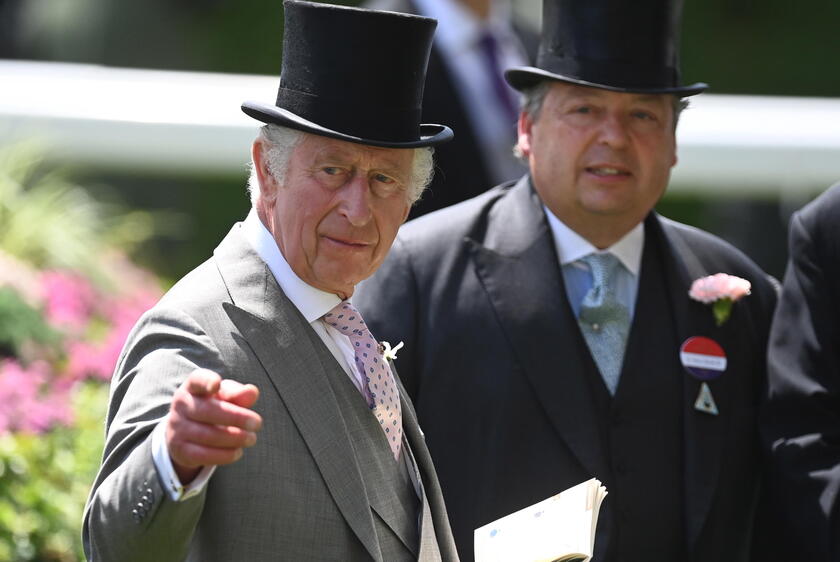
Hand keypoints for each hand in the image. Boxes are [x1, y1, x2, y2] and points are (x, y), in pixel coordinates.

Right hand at [166, 369, 261, 483]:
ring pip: (207, 435)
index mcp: (193, 386)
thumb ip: (238, 393)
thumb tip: (252, 392)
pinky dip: (223, 455)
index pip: (197, 380)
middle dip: (236, 418)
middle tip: (258, 423)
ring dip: (234, 438)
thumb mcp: (225, 396)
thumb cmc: (213, 406)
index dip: (206, 381)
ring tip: (251, 438)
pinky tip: (238, 452)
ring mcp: (177, 428)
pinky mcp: (179, 450)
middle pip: (208, 410)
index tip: (217, 384)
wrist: (187, 432)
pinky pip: (202, 455)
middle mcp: (181, 405)